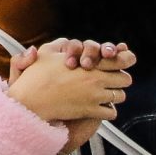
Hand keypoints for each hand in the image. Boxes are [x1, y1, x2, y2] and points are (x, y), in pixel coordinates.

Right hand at [6, 43, 131, 154]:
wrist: (30, 102)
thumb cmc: (35, 77)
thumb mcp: (46, 53)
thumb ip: (60, 44)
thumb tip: (67, 41)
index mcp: (88, 63)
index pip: (119, 60)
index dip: (125, 59)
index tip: (125, 61)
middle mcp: (96, 80)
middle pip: (125, 79)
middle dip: (120, 78)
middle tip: (112, 80)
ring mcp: (94, 97)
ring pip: (121, 96)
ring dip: (115, 95)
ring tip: (105, 94)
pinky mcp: (90, 112)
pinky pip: (111, 113)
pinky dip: (108, 110)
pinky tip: (99, 107)